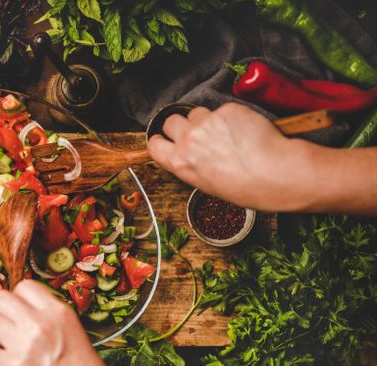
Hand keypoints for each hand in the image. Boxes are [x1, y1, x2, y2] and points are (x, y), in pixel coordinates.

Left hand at [0, 280, 133, 365]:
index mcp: (58, 311)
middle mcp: (41, 323)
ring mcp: (26, 344)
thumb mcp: (72, 330)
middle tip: (4, 329)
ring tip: (3, 348)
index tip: (18, 313)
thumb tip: (18, 308)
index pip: (24, 286)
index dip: (17, 299)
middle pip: (0, 299)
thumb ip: (47, 316)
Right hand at [147, 103, 319, 210]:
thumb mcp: (208, 185)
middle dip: (181, 126)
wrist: (277, 174)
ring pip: (196, 112)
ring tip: (224, 133)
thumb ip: (191, 165)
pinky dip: (230, 117)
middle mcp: (189, 140)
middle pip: (171, 121)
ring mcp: (208, 122)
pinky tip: (244, 131)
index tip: (166, 140)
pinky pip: (222, 109)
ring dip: (205, 119)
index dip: (161, 141)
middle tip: (197, 133)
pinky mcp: (228, 110)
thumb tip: (191, 154)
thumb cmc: (247, 189)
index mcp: (181, 163)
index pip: (154, 144)